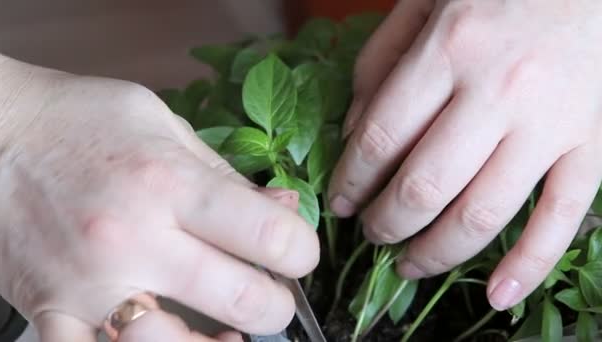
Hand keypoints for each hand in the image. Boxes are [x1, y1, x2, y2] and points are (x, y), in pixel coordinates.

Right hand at [0, 55, 318, 339]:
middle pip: (246, 301)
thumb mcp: (163, 125)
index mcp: (171, 183)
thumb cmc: (81, 121)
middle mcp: (135, 237)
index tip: (296, 251)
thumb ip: (227, 175)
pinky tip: (164, 338)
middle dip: (276, 305)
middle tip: (271, 292)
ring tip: (230, 328)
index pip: (270, 236)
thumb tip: (283, 209)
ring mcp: (92, 283)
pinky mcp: (53, 310)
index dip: (301, 251)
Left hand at [329, 0, 601, 310]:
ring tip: (408, 263)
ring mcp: (551, 122)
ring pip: (484, 213)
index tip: (340, 204)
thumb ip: (380, 62)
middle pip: (425, 186)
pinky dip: (529, 266)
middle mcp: (500, 91)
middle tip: (371, 235)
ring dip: (436, 251)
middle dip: (386, 224)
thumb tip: (352, 133)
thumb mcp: (425, 2)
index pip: (381, 138)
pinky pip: (561, 218)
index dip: (351, 181)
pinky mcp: (593, 143)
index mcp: (450, 49)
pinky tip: (497, 296)